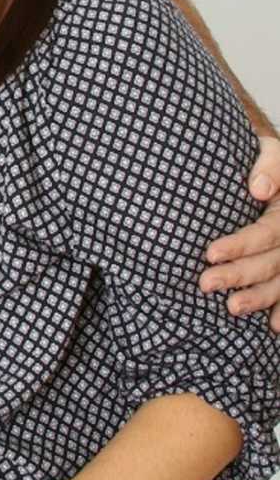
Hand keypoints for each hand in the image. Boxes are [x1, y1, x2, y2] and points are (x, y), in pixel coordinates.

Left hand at [200, 135, 279, 330]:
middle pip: (274, 261)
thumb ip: (270, 166)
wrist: (276, 172)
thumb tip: (258, 189)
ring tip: (232, 309)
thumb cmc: (269, 162)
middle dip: (241, 274)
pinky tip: (272, 327)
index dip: (241, 245)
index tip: (209, 254)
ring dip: (260, 297)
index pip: (268, 232)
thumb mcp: (273, 153)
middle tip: (206, 284)